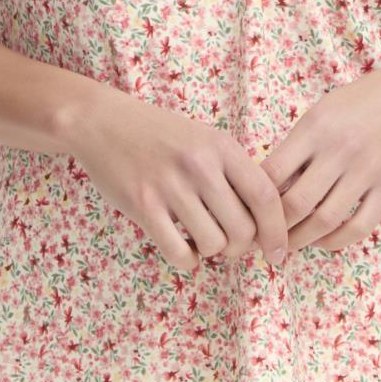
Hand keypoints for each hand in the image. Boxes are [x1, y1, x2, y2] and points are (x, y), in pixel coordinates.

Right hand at [69, 79, 289, 273]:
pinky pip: (179, 253)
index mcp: (221, 146)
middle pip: (243, 229)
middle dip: (241, 247)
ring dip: (212, 252)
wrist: (103, 121)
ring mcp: (170, 186)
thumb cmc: (160, 134)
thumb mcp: (204, 139)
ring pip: (213, 244)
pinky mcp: (143, 205)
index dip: (277, 231)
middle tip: (229, 244)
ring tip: (201, 239)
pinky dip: (187, 260)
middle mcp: (199, 165)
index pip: (265, 196)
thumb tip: (265, 222)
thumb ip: (234, 172)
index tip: (277, 252)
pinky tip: (184, 249)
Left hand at [258, 55, 380, 253]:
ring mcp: (367, 170)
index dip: (254, 199)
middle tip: (262, 239)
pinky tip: (322, 240)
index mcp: (316, 127)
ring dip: (300, 240)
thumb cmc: (363, 101)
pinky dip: (335, 241)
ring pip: (324, 220)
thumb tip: (265, 184)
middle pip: (294, 203)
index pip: (272, 173)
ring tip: (287, 246)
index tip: (247, 212)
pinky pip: (358, 227)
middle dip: (273, 229)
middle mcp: (339, 149)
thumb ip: (298, 143)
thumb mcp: (324, 109)